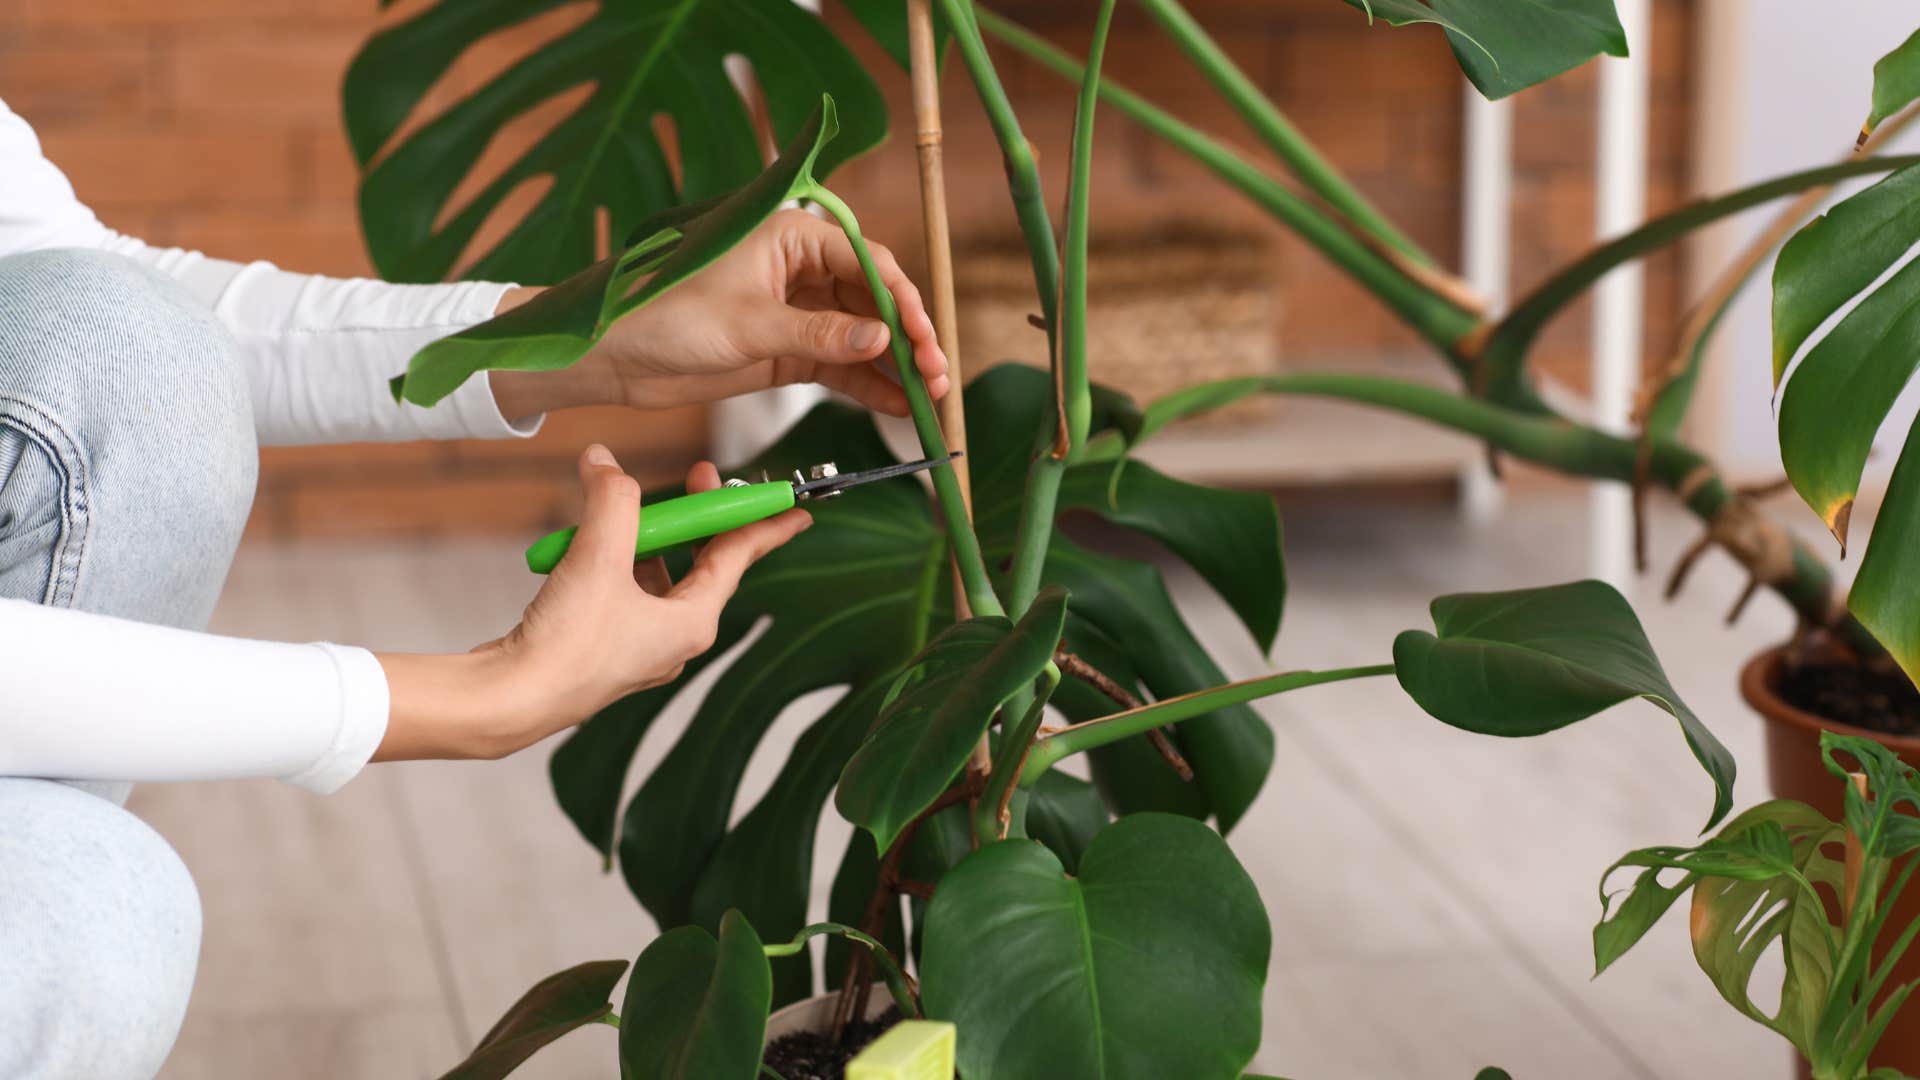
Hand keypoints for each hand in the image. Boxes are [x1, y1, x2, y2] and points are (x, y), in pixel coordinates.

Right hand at [373, 445, 809, 760]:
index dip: (765, 524)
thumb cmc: (567, 643)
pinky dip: (613, 560)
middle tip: (699, 475)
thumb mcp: (600, 555)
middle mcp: (673, 637)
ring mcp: (638, 644)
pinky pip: (623, 589)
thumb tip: (605, 462)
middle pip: (701, 563)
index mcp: (692, 622)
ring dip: (646, 536)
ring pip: (658, 574)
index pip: (739, 558)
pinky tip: (587, 545)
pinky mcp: (602, 646)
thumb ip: (612, 500)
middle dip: (699, 517)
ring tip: (622, 508)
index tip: (794, 507)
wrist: (514, 699)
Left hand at [489, 210, 948, 417]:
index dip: (902, 303)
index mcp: (791, 237)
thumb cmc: (665, 313)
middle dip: (907, 340)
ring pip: (862, 337)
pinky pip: (839, 366)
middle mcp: (800, 270)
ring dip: (894, 368)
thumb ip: (818, 334)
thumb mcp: (748, 326)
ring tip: (927, 400)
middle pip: (874, 302)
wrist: (612, 353)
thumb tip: (882, 340)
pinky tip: (896, 406)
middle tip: (935, 377)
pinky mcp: (786, 349)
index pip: (866, 263)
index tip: (923, 339)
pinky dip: (867, 386)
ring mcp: (796, 311)